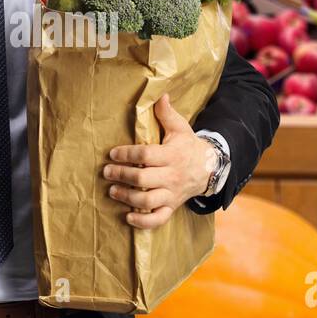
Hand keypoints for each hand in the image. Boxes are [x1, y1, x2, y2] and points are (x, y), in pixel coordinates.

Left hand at [103, 94, 216, 229]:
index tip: (112, 154)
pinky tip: (128, 217)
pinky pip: (158, 219)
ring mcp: (172, 194)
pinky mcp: (172, 207)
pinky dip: (143, 222)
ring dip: (127, 198)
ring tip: (112, 191)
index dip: (127, 155)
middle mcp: (172, 176)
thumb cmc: (188, 146)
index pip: (146, 155)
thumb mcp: (180, 127)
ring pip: (148, 201)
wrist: (210, 168)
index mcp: (172, 155)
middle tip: (107, 172)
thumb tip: (160, 95)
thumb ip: (167, 113)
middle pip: (142, 179)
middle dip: (121, 175)